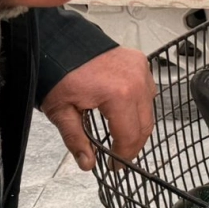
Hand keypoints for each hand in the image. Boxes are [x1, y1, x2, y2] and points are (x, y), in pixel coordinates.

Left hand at [40, 47, 156, 170]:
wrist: (61, 41)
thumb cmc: (58, 72)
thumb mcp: (60, 110)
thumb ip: (75, 139)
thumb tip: (87, 163)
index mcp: (118, 96)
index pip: (130, 136)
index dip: (123, 155)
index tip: (115, 166)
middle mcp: (137, 83)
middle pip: (145, 125)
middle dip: (133, 144)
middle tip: (120, 155)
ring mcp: (142, 71)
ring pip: (150, 109)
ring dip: (138, 124)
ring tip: (121, 134)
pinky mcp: (141, 64)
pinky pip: (148, 91)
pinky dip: (139, 104)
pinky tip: (125, 110)